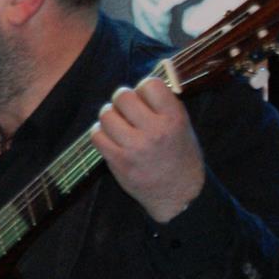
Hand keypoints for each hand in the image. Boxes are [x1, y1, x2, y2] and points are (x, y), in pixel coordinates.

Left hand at [90, 75, 204, 224]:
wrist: (179, 194)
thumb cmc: (179, 156)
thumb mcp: (182, 126)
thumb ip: (162, 106)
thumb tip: (139, 85)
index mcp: (174, 118)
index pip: (150, 84)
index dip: (143, 88)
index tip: (144, 98)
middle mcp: (154, 131)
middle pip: (122, 97)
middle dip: (122, 100)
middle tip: (127, 110)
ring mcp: (134, 147)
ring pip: (106, 115)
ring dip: (109, 116)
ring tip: (118, 124)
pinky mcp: (118, 161)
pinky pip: (96, 135)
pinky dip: (100, 133)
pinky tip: (111, 137)